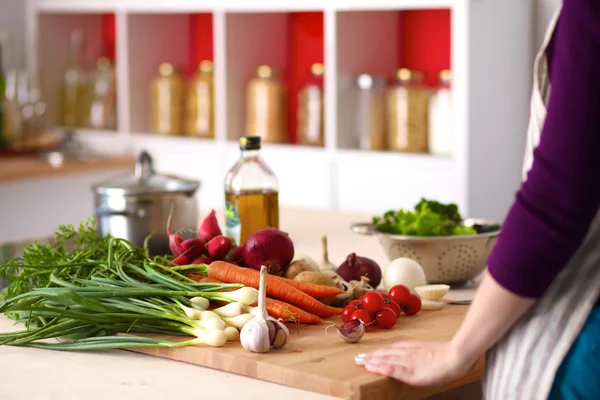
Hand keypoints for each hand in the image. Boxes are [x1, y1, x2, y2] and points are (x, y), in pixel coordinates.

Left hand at [354, 340, 477, 386]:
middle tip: (358, 357)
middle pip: (386, 353)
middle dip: (372, 355)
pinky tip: (371, 367)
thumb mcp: (433, 350)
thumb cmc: (451, 353)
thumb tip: (420, 355)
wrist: (458, 354)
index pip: (392, 348)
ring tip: (360, 362)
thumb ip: (422, 352)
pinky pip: (391, 369)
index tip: (369, 353)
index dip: (380, 351)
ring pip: (385, 360)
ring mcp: (408, 362)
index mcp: (414, 347)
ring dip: (371, 360)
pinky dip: (380, 367)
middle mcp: (408, 353)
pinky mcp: (411, 372)